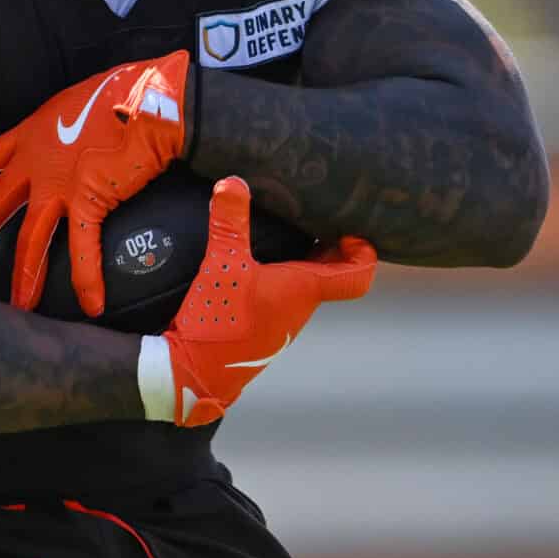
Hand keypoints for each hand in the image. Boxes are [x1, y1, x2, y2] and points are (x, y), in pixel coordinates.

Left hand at [0, 54, 191, 314]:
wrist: (150, 101)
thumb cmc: (123, 93)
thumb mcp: (75, 103)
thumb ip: (60, 128)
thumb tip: (68, 139)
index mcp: (30, 134)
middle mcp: (35, 161)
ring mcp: (58, 183)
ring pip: (29, 237)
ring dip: (23, 275)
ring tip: (17, 306)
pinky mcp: (88, 199)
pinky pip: (83, 247)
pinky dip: (88, 279)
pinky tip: (92, 304)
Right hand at [151, 177, 376, 426]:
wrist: (193, 375)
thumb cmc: (218, 323)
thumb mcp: (220, 265)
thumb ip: (228, 223)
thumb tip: (231, 182)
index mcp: (305, 290)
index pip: (358, 275)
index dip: (364, 251)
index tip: (354, 229)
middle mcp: (301, 308)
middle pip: (332, 273)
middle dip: (330, 245)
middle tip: (318, 215)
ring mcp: (283, 321)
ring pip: (306, 286)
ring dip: (304, 261)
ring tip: (290, 230)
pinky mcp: (262, 329)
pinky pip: (282, 297)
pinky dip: (281, 277)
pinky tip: (259, 262)